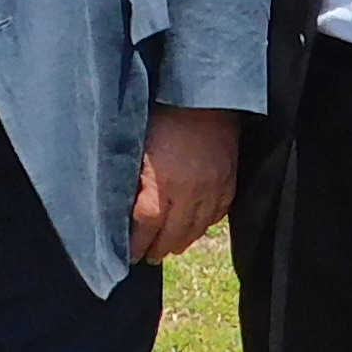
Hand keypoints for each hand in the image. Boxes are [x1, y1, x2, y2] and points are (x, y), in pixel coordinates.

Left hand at [126, 105, 238, 264]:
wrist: (205, 95)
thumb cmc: (163, 115)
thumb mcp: (137, 146)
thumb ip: (132, 179)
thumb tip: (122, 206)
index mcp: (161, 182)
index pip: (146, 226)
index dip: (136, 243)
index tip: (128, 253)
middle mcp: (189, 192)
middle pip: (172, 235)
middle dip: (156, 249)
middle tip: (146, 256)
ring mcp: (212, 189)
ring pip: (196, 230)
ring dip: (180, 241)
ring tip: (167, 248)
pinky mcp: (229, 183)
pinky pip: (216, 216)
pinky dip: (202, 227)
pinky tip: (193, 229)